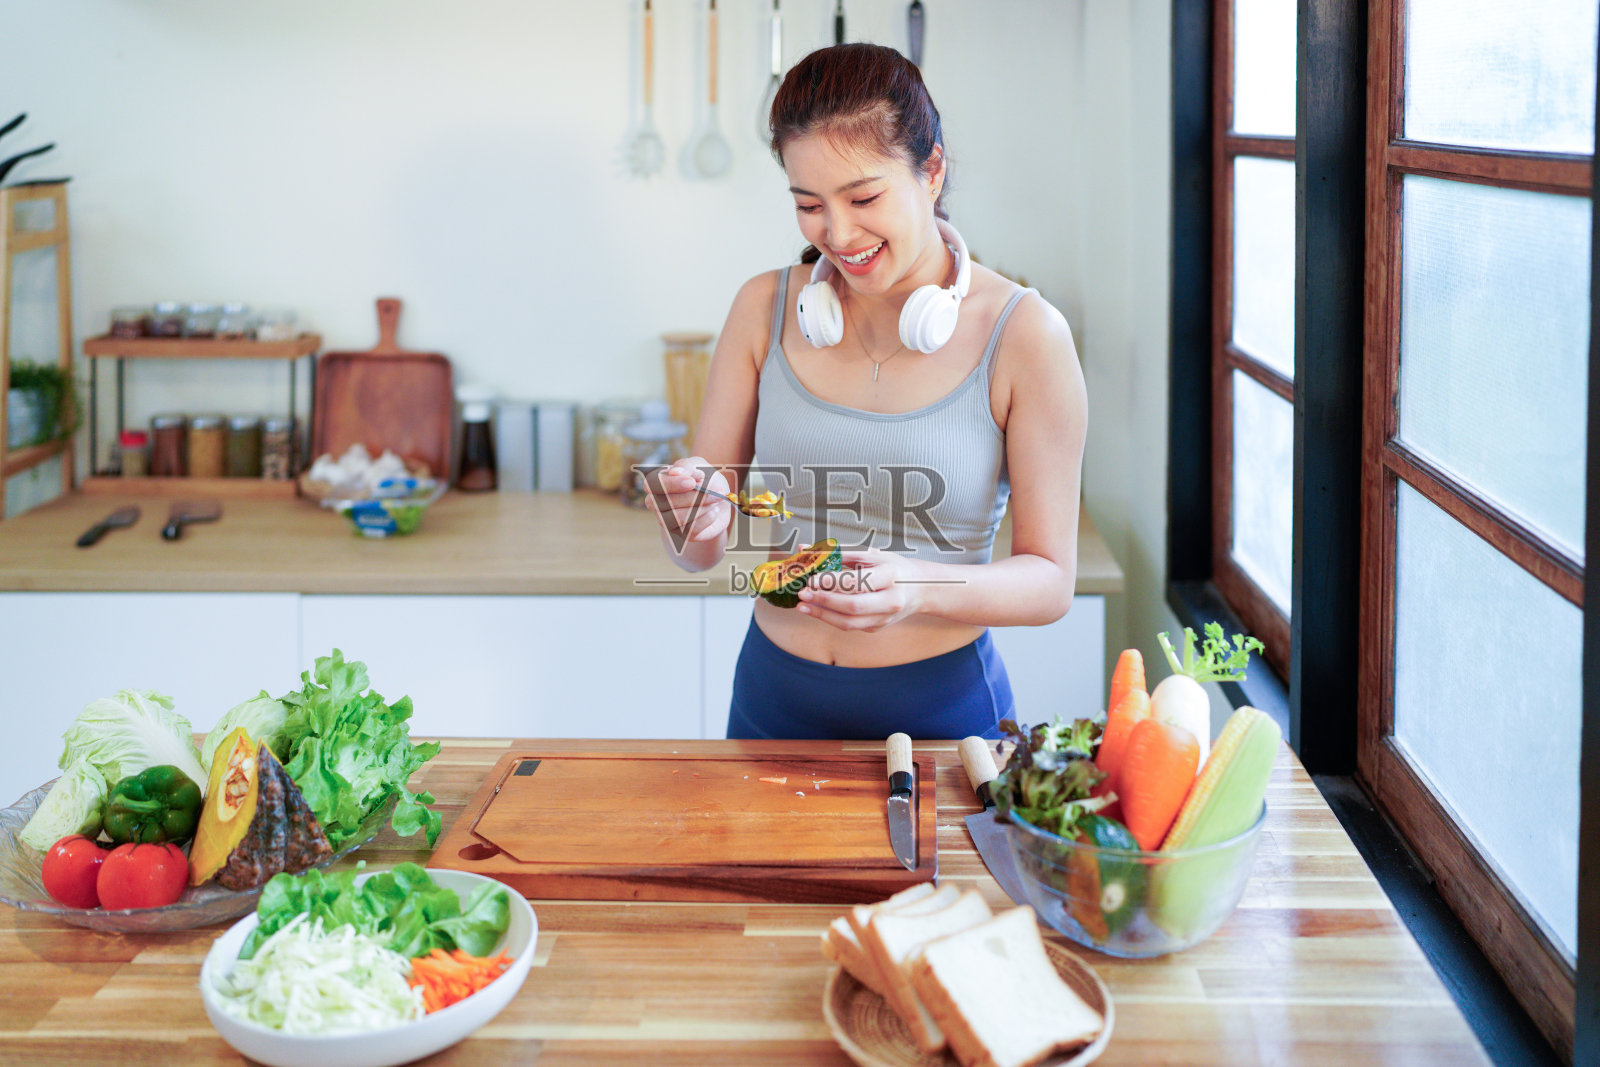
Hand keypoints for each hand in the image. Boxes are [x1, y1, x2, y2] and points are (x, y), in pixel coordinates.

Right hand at [647, 457, 733, 543]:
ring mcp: (665, 520)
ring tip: (715, 499)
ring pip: (677, 518)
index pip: (652, 484)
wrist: (718, 501)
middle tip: (714, 492)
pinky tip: (714, 511)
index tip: (692, 482)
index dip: (672, 484)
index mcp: (656, 483)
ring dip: (701, 508)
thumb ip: (687, 466)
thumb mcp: (698, 466)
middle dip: (692, 497)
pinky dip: (706, 519)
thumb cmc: (704, 479)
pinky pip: (689, 530)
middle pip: (665, 503)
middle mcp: (656, 503)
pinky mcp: (679, 535)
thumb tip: (675, 472)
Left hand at [795, 549, 935, 632]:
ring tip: (803, 606)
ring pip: (849, 623)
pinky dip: (830, 618)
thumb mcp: (872, 555)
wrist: (921, 589)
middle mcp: (891, 600)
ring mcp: (885, 618)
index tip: (811, 578)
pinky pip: (850, 626)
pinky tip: (817, 610)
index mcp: (891, 576)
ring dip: (822, 615)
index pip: (858, 582)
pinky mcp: (877, 627)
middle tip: (803, 594)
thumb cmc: (893, 568)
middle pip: (853, 606)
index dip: (832, 582)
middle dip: (824, 601)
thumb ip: (839, 553)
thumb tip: (805, 549)